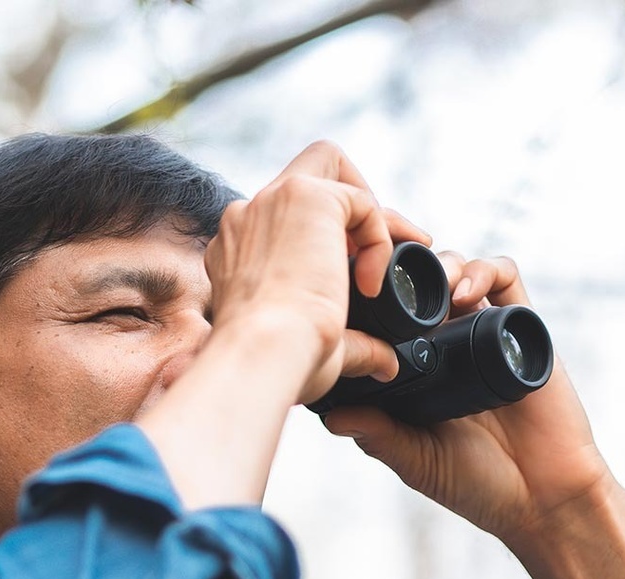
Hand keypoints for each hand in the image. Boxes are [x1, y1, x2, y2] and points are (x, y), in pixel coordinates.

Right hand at [204, 141, 429, 404]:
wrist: (262, 355)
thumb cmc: (276, 365)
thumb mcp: (314, 349)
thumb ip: (354, 346)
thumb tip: (387, 365)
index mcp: (237, 251)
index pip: (284, 218)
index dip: (327, 238)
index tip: (355, 277)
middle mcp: (246, 217)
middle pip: (305, 174)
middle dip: (348, 201)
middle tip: (376, 252)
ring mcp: (271, 200)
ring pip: (331, 167)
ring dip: (369, 213)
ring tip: (386, 265)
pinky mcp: (306, 197)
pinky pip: (361, 201)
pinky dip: (379, 236)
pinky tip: (372, 282)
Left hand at [318, 252, 616, 547]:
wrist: (542, 498)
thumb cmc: (478, 485)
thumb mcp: (416, 459)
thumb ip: (378, 434)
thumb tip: (329, 414)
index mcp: (420, 370)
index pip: (390, 317)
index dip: (371, 299)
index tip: (351, 296)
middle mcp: (451, 345)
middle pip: (423, 284)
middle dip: (404, 269)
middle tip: (387, 277)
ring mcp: (486, 333)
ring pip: (460, 271)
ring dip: (442, 265)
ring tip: (430, 283)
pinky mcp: (524, 329)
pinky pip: (506, 278)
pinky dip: (484, 270)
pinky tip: (466, 292)